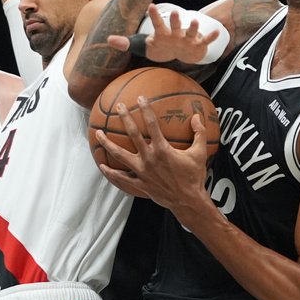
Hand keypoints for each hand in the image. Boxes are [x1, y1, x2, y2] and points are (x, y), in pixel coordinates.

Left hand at [94, 96, 212, 209]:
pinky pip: (121, 177)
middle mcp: (149, 158)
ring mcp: (142, 171)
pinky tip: (101, 165)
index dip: (146, 110)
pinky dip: (110, 172)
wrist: (187, 201)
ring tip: (98, 133)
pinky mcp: (139, 183)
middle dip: (125, 118)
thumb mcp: (200, 153)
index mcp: (162, 149)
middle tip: (118, 107)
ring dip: (108, 143)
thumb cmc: (194, 177)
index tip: (140, 98)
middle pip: (133, 134)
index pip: (152, 124)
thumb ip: (199, 133)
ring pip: (119, 155)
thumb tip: (196, 116)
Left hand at [108, 4, 220, 63]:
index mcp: (161, 33)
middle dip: (175, 19)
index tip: (151, 5)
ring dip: (193, 26)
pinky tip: (218, 32)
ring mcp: (187, 38)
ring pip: (190, 31)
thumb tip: (107, 40)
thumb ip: (126, 43)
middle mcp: (175, 33)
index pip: (156, 23)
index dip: (154, 15)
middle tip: (175, 12)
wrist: (180, 53)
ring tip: (196, 20)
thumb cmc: (160, 47)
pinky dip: (211, 37)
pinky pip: (205, 40)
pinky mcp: (198, 45)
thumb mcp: (143, 46)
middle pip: (175, 25)